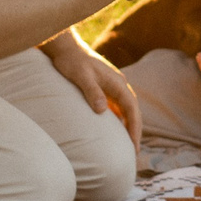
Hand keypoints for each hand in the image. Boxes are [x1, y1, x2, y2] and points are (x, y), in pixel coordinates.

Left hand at [45, 36, 141, 150]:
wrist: (65, 48)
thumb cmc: (72, 62)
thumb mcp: (81, 77)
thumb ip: (92, 92)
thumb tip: (102, 111)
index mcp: (117, 82)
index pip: (132, 108)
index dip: (134, 127)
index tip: (134, 145)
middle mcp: (119, 85)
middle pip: (132, 111)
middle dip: (134, 131)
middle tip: (134, 152)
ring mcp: (112, 87)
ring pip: (126, 110)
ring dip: (128, 126)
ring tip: (127, 145)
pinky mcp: (105, 89)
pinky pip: (117, 107)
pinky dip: (119, 120)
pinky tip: (114, 132)